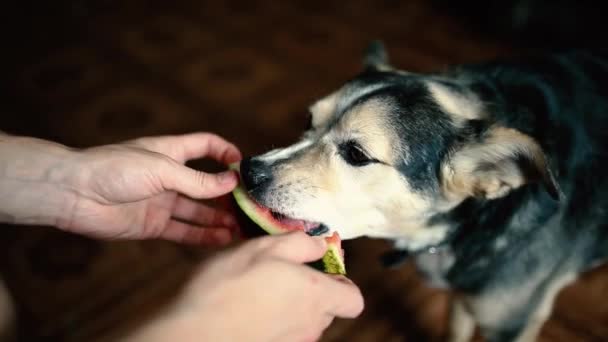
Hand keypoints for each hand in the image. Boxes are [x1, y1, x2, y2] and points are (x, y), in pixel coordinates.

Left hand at [0, 132, 241, 245]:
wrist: (74, 194)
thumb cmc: (114, 169)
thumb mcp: (162, 169)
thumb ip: (197, 181)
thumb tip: (231, 183)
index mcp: (171, 152)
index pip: (205, 146)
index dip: (225, 153)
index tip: (242, 166)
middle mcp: (169, 177)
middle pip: (206, 184)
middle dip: (227, 195)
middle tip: (248, 207)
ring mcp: (162, 202)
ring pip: (198, 211)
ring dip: (218, 219)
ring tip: (240, 228)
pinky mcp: (153, 225)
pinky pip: (183, 231)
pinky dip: (202, 236)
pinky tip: (220, 239)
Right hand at [128, 232, 364, 341]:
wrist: (193, 332)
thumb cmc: (229, 285)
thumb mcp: (264, 247)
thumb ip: (301, 244)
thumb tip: (322, 245)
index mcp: (317, 295)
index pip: (354, 300)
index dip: (342, 283)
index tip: (320, 269)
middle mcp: (311, 325)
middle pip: (328, 309)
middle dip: (312, 290)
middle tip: (282, 272)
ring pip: (304, 321)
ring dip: (291, 305)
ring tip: (259, 289)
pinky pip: (284, 333)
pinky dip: (274, 321)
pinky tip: (249, 309)